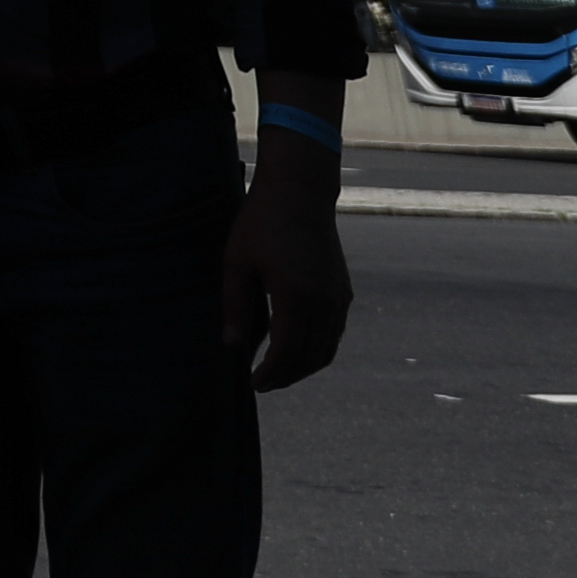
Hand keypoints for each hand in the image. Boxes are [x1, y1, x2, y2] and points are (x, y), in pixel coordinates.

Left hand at [227, 130, 352, 389]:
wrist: (300, 193)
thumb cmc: (261, 223)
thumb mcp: (237, 262)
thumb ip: (235, 306)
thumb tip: (232, 345)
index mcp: (296, 298)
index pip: (286, 352)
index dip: (270, 373)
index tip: (253, 384)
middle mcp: (325, 304)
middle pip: (309, 357)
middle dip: (286, 376)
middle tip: (263, 384)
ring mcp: (338, 299)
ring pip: (326, 350)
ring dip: (304, 367)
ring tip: (278, 372)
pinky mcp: (344, 293)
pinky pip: (334, 334)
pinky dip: (318, 350)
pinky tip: (298, 349)